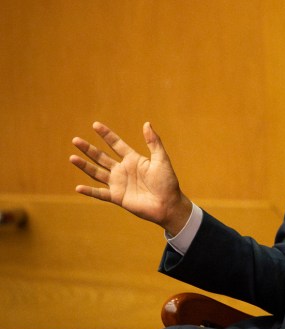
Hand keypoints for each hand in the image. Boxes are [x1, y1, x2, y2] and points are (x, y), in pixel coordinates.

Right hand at [70, 121, 191, 233]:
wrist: (168, 204)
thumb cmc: (167, 181)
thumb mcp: (161, 159)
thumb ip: (154, 142)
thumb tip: (146, 123)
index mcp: (133, 159)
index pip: (116, 144)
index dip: (106, 135)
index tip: (95, 125)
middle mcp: (122, 170)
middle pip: (101, 157)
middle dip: (88, 149)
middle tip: (75, 140)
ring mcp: (118, 184)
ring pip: (97, 173)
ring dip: (84, 166)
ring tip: (72, 157)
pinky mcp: (117, 197)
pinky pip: (100, 194)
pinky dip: (89, 191)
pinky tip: (78, 187)